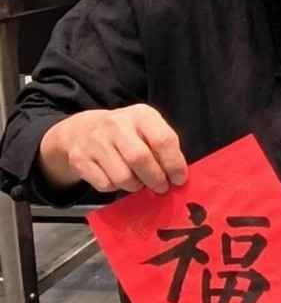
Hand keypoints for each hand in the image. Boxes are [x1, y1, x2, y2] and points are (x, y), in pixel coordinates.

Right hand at [38, 104, 186, 194]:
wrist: (82, 129)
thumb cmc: (125, 132)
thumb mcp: (146, 128)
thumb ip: (162, 146)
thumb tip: (177, 175)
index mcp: (141, 115)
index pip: (163, 139)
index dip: (174, 163)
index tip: (179, 178)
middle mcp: (117, 124)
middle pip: (140, 159)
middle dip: (155, 178)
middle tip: (162, 187)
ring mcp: (96, 141)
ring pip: (122, 176)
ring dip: (135, 185)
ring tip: (139, 181)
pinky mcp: (80, 159)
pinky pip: (105, 185)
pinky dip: (116, 188)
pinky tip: (118, 178)